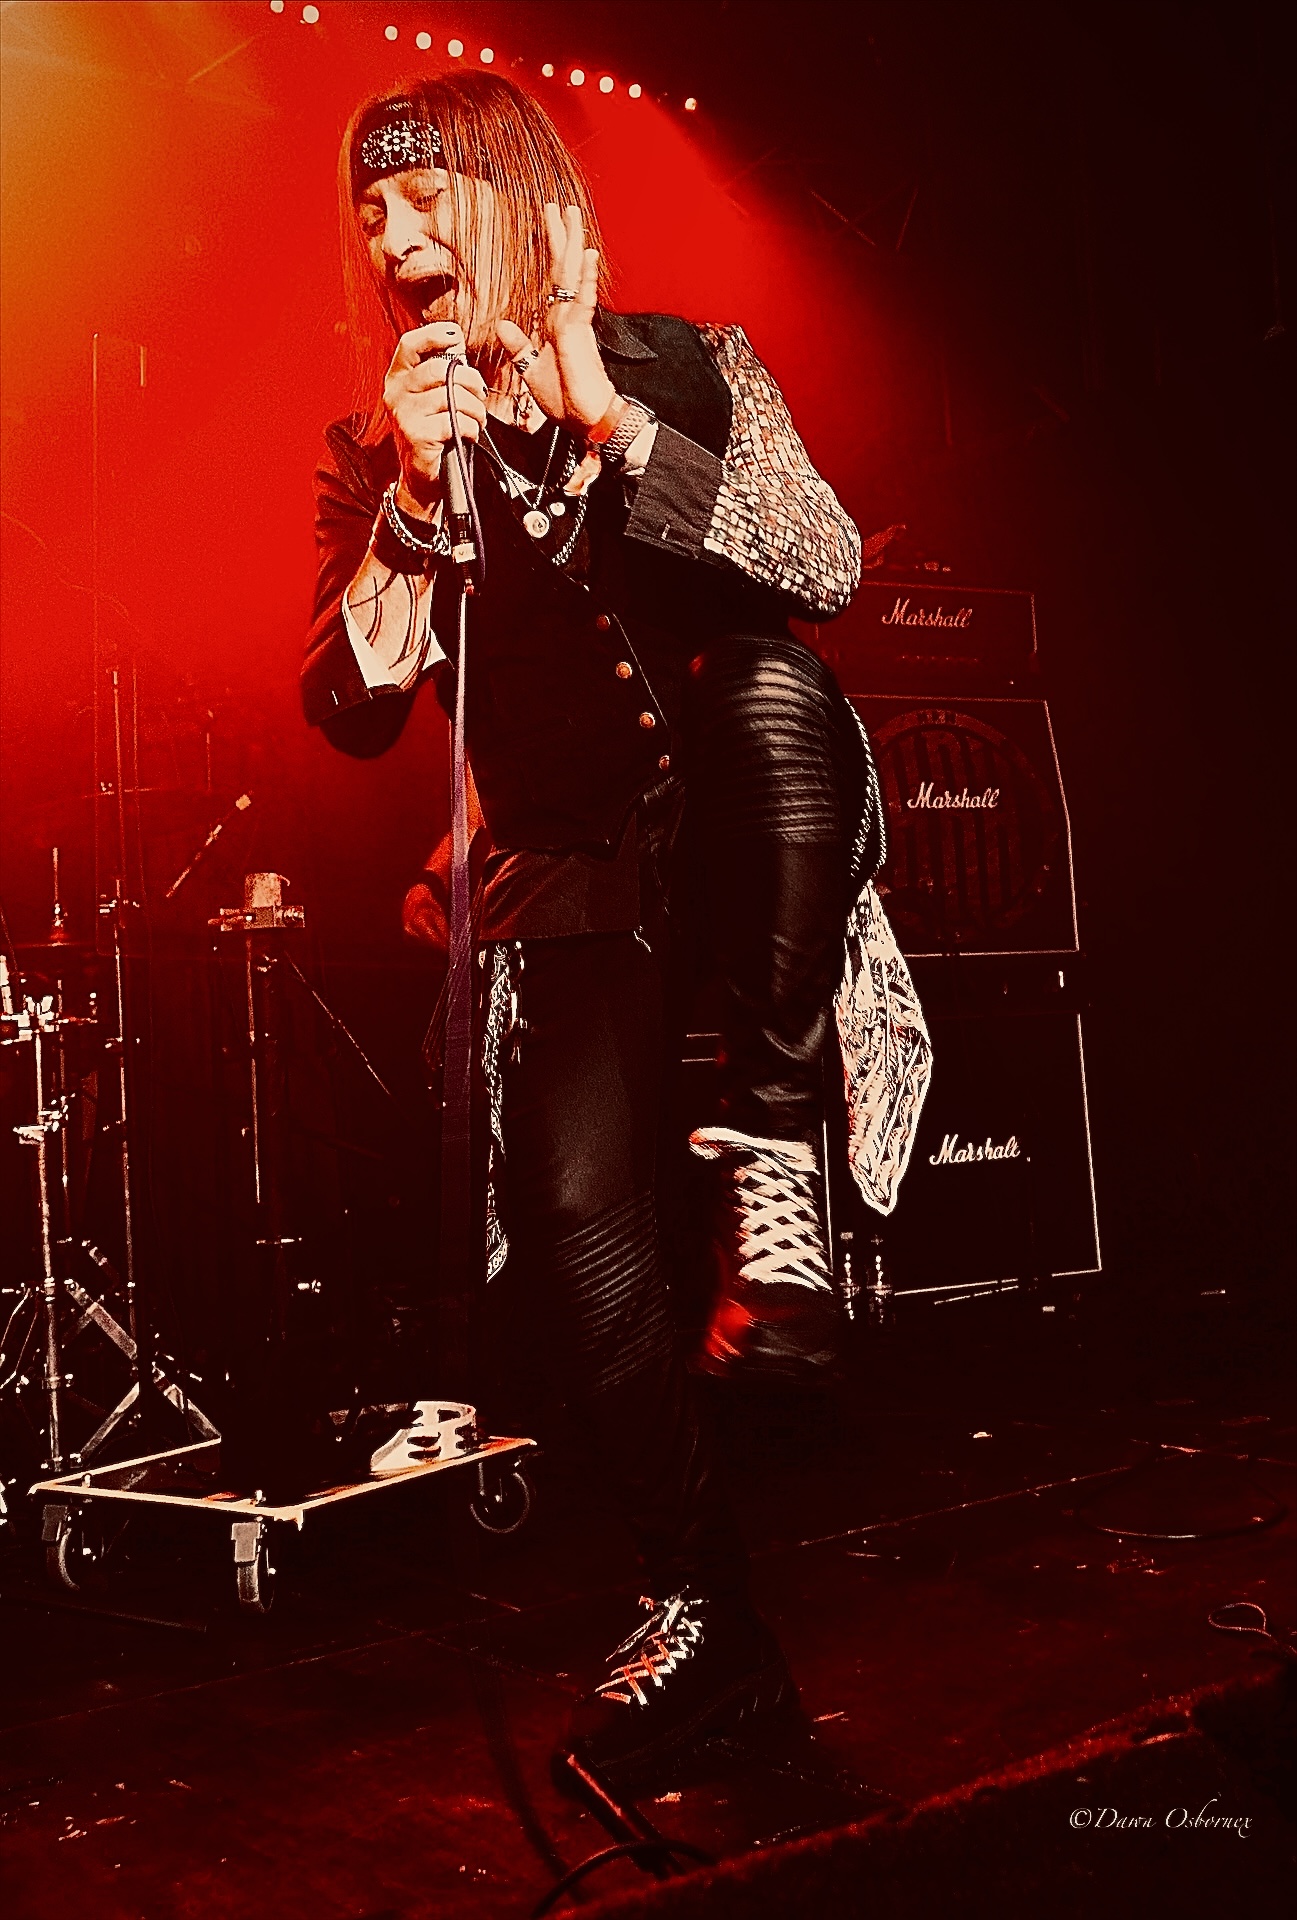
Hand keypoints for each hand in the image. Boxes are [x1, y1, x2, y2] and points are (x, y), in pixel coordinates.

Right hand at [383, 321, 487, 513]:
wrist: (420, 477)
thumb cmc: (431, 434)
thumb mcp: (430, 398)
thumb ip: (441, 373)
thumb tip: (459, 348)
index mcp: (398, 378)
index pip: (410, 344)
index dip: (433, 335)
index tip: (455, 336)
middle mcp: (396, 393)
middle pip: (440, 370)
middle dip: (470, 381)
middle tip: (480, 394)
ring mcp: (404, 414)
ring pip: (452, 397)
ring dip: (475, 409)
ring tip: (477, 419)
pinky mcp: (416, 435)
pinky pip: (456, 422)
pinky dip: (471, 428)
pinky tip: (469, 434)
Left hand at [495, 204, 617, 438]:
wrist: (586, 421)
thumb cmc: (566, 401)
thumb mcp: (531, 371)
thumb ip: (519, 347)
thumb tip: (503, 324)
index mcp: (556, 325)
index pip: (552, 281)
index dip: (550, 253)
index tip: (548, 226)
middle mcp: (567, 318)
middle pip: (562, 269)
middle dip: (559, 236)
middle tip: (557, 206)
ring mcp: (574, 324)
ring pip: (571, 275)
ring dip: (571, 244)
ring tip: (571, 214)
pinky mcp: (579, 336)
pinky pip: (582, 300)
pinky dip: (583, 278)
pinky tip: (586, 254)